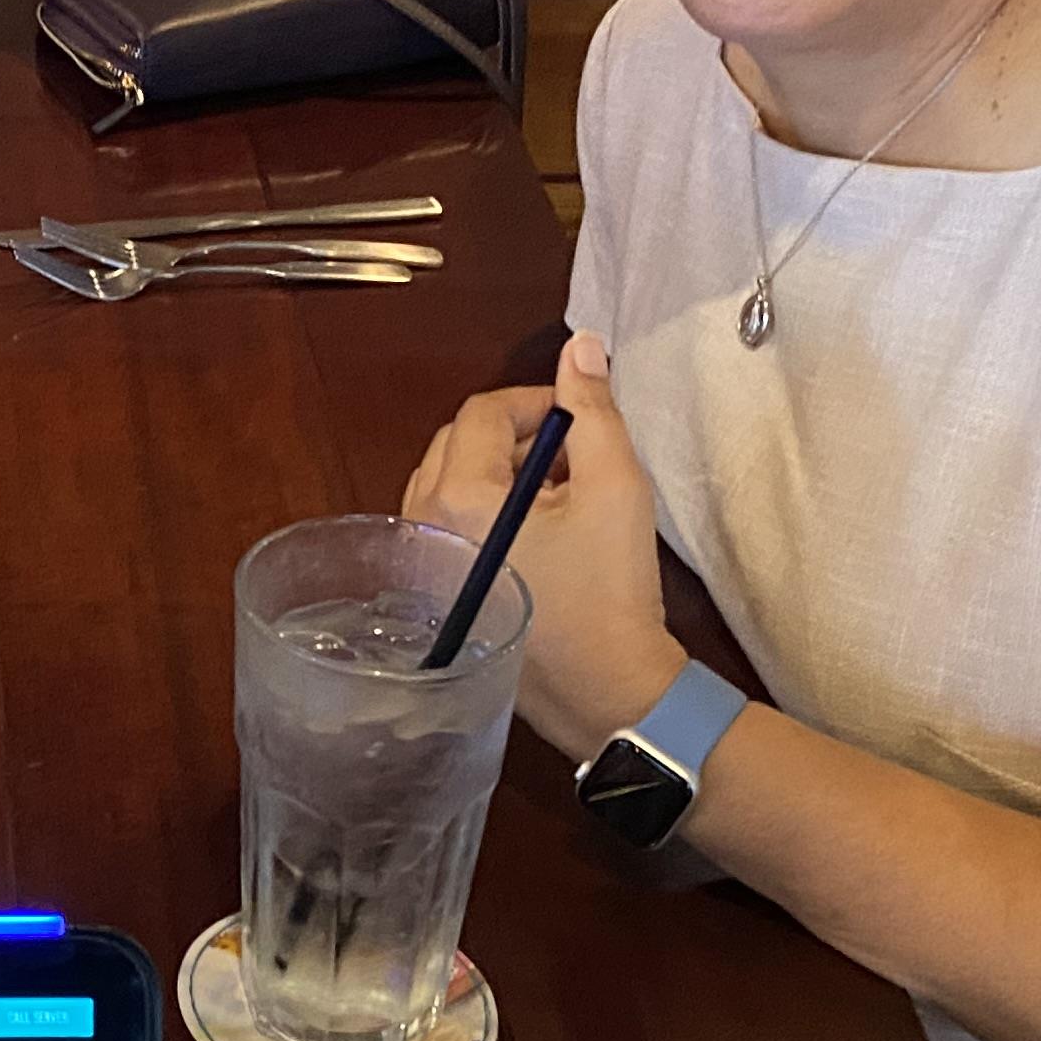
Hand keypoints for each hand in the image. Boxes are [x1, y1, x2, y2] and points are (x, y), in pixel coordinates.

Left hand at [401, 332, 681, 762]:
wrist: (605, 693)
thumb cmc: (611, 592)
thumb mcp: (617, 487)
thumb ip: (594, 411)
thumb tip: (580, 348)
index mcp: (460, 497)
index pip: (481, 413)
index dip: (535, 401)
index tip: (579, 417)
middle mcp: (423, 527)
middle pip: (455, 444)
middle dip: (512, 435)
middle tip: (571, 454)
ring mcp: (423, 565)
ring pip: (445, 483)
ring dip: (496, 471)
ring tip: (557, 494)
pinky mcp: (433, 595)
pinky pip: (444, 525)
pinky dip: (481, 511)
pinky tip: (533, 534)